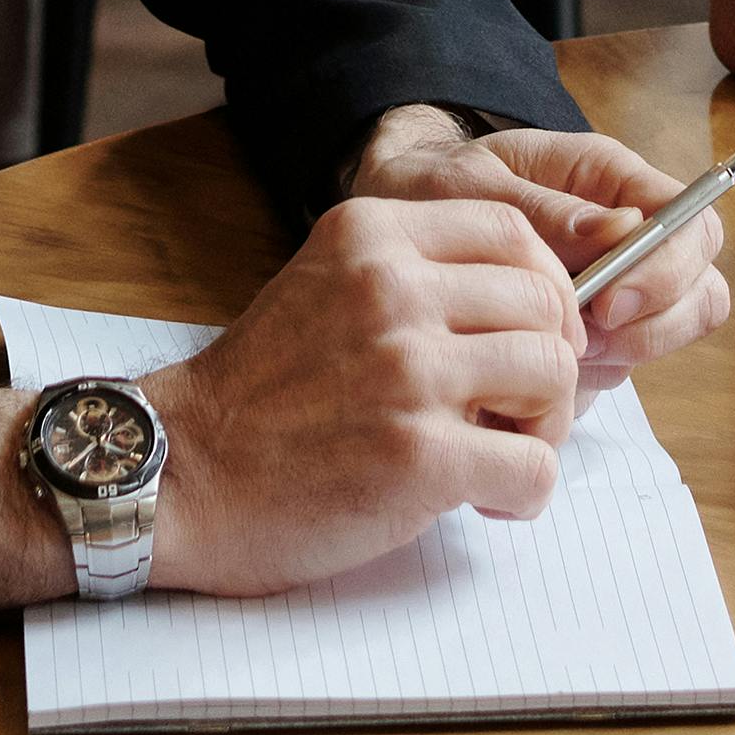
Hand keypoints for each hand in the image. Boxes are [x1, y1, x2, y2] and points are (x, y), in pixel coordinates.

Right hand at [127, 191, 580, 598]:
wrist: (181, 476)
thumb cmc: (259, 396)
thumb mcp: (326, 288)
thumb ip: (414, 278)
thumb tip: (533, 306)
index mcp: (371, 236)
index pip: (514, 231)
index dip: (545, 289)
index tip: (531, 336)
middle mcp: (391, 289)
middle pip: (547, 301)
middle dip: (553, 361)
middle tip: (523, 411)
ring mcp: (406, 370)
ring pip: (554, 374)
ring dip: (547, 427)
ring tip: (504, 454)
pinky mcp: (417, 455)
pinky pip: (534, 465)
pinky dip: (529, 492)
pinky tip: (488, 503)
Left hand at [349, 113, 734, 389]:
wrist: (393, 218)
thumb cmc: (431, 187)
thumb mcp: (470, 186)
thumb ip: (542, 208)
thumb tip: (619, 229)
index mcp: (611, 180)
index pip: (691, 221)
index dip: (668, 267)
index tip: (609, 301)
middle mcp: (628, 237)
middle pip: (700, 287)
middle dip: (655, 324)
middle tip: (584, 340)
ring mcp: (616, 290)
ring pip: (668, 334)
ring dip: (622, 355)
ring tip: (551, 356)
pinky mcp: (591, 338)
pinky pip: (617, 369)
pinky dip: (585, 383)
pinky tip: (530, 377)